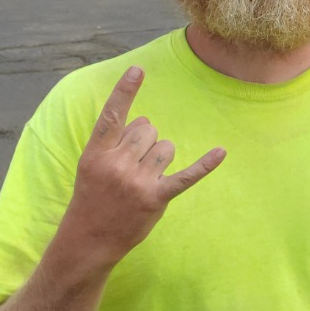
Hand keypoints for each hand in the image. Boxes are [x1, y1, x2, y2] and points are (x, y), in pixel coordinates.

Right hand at [63, 66, 224, 264]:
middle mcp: (116, 164)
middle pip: (149, 129)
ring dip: (161, 158)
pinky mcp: (156, 197)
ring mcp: (137, 182)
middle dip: (146, 141)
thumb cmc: (93, 197)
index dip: (125, 91)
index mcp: (96, 153)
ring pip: (167, 147)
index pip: (112, 116)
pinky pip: (186, 176)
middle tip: (130, 166)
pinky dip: (205, 165)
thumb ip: (116, 141)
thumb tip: (146, 121)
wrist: (88, 240)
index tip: (138, 70)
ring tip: (142, 178)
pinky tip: (221, 152)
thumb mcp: (92, 166)